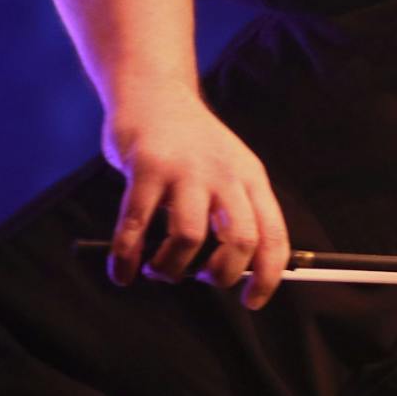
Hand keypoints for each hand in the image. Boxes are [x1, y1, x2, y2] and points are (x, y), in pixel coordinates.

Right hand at [101, 90, 290, 307]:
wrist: (155, 94)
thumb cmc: (192, 145)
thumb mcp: (230, 170)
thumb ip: (237, 211)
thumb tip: (240, 272)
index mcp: (251, 178)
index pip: (273, 236)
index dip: (268, 276)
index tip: (254, 301)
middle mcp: (224, 175)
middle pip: (239, 240)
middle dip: (221, 275)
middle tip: (200, 278)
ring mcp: (185, 171)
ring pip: (189, 239)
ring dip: (172, 269)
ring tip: (160, 270)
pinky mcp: (146, 169)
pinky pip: (134, 227)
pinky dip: (126, 259)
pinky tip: (122, 273)